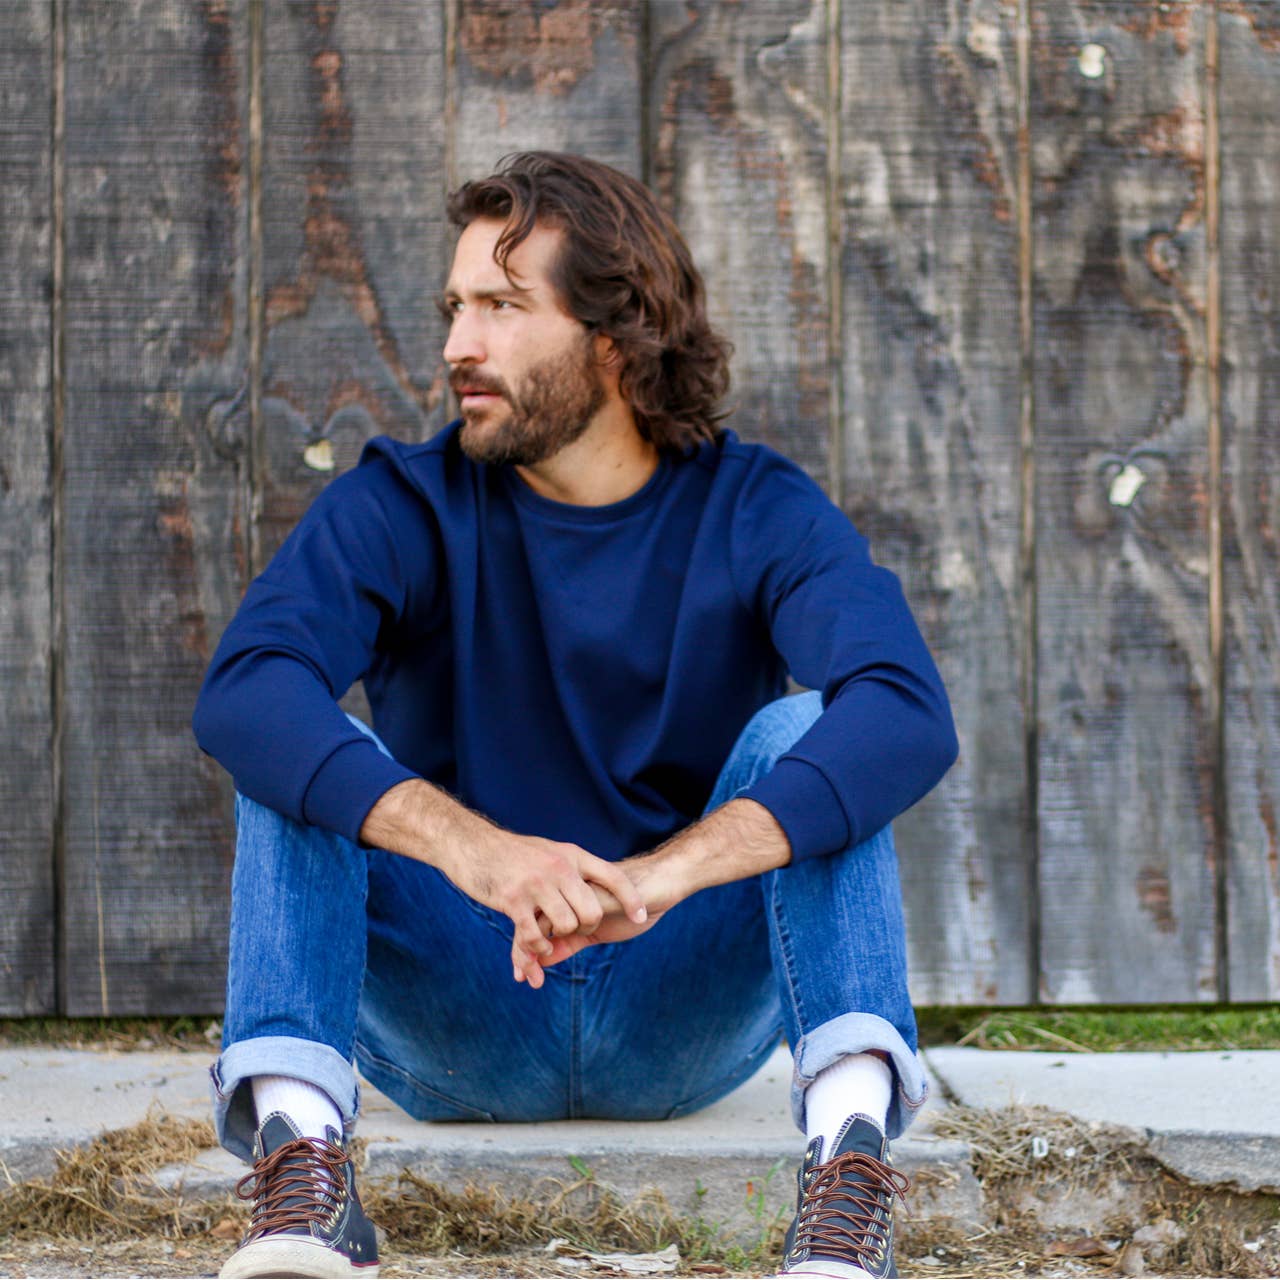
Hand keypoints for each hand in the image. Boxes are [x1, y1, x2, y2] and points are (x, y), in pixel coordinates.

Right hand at [441, 825, 648, 985]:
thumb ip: (569, 868)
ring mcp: (536, 883)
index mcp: (571, 855)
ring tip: (552, 941)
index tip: (642, 917)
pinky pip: (536, 935)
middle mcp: (558, 867)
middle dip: (587, 926)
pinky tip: (537, 948)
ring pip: (566, 925)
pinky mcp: (513, 900)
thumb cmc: (511, 853)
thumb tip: (593, 885)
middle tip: (576, 930)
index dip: (630, 898)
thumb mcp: (548, 852)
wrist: (472, 844)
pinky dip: (539, 948)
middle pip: (590, 910)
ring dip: (560, 939)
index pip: (612, 876)